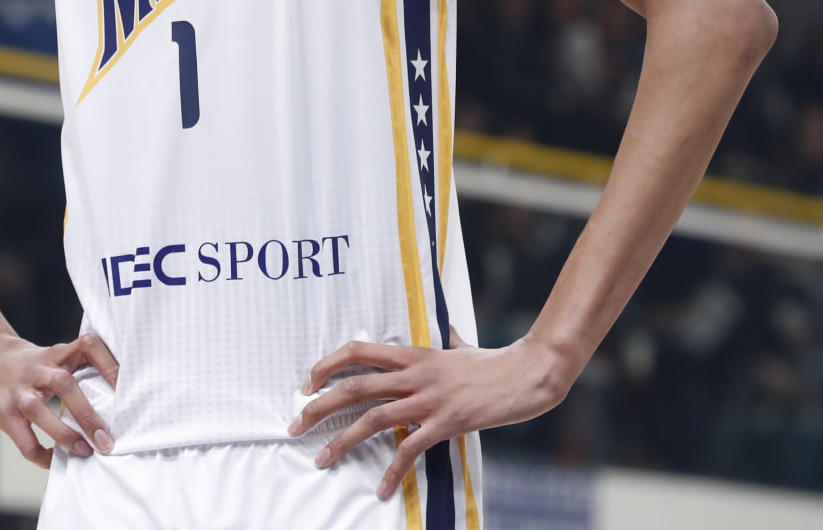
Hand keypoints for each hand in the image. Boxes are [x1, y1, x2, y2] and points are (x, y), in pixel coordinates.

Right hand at [0, 331, 120, 468]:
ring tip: (85, 452)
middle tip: (107, 439)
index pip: (87, 345)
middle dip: (87, 414)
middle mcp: (38, 370)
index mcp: (57, 354)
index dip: (107, 363)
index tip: (125, 386)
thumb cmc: (28, 364)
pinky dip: (41, 455)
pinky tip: (54, 460)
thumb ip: (77, 371)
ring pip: (40, 411)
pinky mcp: (4, 413)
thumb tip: (117, 398)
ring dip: (65, 434)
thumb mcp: (52, 357)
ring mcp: (19, 391)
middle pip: (65, 384)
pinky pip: (24, 440)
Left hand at [288, 333, 573, 499]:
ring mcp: (429, 400)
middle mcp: (415, 374)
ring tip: (322, 458)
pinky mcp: (445, 424)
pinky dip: (392, 471)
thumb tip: (444, 333)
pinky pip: (410, 450)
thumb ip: (445, 341)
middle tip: (297, 423)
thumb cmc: (493, 362)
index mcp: (415, 354)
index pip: (359, 352)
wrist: (525, 375)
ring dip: (342, 440)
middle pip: (354, 387)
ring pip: (373, 419)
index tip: (308, 383)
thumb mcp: (461, 345)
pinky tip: (380, 489)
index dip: (328, 365)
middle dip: (319, 406)